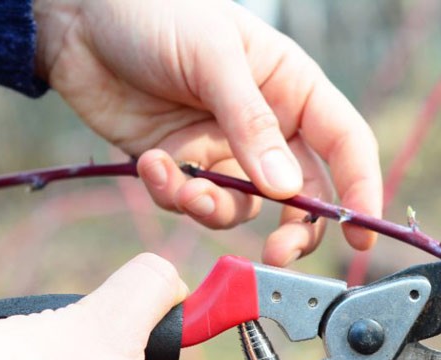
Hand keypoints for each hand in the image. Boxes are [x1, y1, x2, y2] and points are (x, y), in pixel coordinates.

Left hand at [33, 0, 380, 265]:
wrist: (79, 16)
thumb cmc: (157, 12)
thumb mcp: (213, 57)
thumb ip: (251, 124)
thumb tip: (287, 191)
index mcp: (293, 88)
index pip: (345, 145)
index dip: (360, 190)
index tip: (360, 235)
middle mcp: (266, 126)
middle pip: (301, 196)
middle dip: (293, 230)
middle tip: (277, 254)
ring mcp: (223, 149)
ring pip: (242, 208)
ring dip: (215, 209)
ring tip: (184, 186)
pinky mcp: (182, 165)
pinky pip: (191, 201)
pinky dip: (172, 192)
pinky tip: (149, 162)